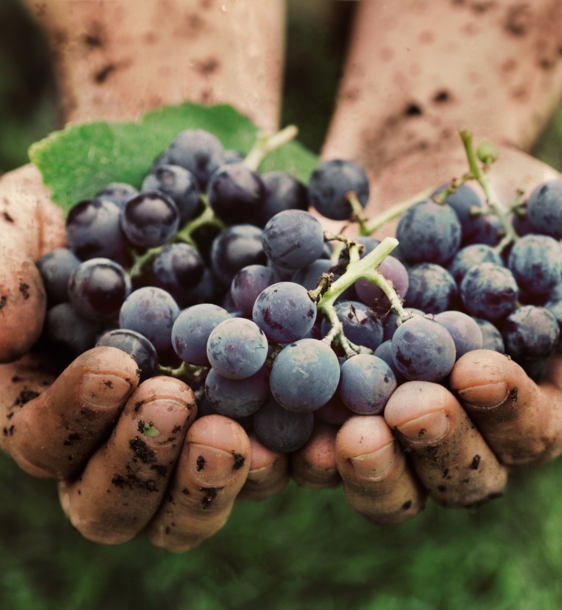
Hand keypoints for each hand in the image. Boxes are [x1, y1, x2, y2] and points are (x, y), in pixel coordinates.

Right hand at [0, 0, 289, 551]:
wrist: (172, 194)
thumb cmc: (85, 209)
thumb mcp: (25, 217)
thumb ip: (0, 266)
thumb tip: (1, 336)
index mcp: (56, 402)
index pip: (48, 440)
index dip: (74, 417)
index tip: (118, 365)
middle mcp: (120, 435)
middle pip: (116, 500)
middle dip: (142, 461)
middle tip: (175, 402)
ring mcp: (190, 432)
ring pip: (188, 504)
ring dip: (210, 482)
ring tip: (236, 436)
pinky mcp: (253, 418)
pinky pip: (270, 461)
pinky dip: (289, 459)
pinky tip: (312, 437)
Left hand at [287, 147, 561, 522]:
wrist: (417, 175)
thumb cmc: (504, 205)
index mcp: (520, 397)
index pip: (528, 432)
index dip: (507, 411)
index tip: (477, 370)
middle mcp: (454, 421)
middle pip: (453, 472)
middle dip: (433, 446)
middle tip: (407, 411)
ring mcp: (384, 414)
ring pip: (381, 471)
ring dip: (362, 467)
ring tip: (340, 441)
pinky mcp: (323, 397)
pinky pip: (307, 435)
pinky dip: (290, 443)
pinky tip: (268, 431)